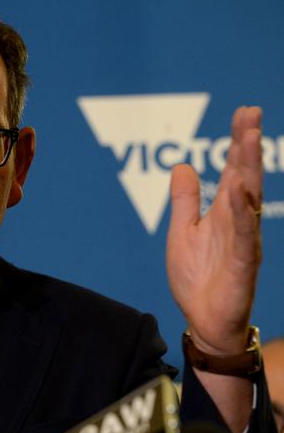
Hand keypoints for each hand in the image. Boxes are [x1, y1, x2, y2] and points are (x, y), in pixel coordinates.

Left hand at [166, 106, 261, 354]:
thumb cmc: (197, 277)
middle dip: (247, 144)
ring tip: (250, 138)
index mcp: (222, 212)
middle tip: (251, 112)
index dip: (237, 142)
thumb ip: (184, 199)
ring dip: (248, 168)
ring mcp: (243, 240)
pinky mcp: (243, 263)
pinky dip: (242, 212)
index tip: (244, 112)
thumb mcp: (182, 231)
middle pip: (243, 175)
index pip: (232, 170)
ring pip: (248, 198)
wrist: (203, 320)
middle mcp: (236, 221)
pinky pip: (244, 235)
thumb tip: (182, 164)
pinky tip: (240, 190)